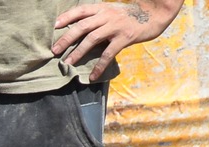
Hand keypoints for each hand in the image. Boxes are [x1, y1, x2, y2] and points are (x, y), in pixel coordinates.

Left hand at [52, 0, 180, 81]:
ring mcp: (115, 26)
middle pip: (82, 26)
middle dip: (66, 38)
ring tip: (67, 63)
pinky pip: (108, 54)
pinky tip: (92, 76)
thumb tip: (76, 32)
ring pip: (92, 39)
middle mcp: (107, 15)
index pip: (80, 10)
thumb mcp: (111, 12)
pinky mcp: (124, 38)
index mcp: (102, 8)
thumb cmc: (129, 16)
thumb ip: (96, 18)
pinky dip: (99, 66)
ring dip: (78, 52)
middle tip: (54, 51)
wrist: (154, 14)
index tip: (54, 26)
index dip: (66, 17)